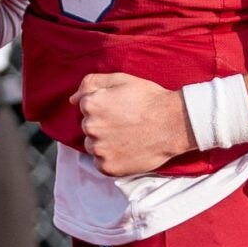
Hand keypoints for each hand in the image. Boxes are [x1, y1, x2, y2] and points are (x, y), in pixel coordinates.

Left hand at [74, 72, 191, 177]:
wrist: (175, 124)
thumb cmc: (150, 99)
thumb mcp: (121, 79)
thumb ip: (91, 83)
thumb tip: (72, 99)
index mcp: (90, 105)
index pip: (86, 107)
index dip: (105, 107)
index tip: (122, 110)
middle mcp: (90, 127)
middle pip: (89, 128)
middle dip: (103, 126)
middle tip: (127, 124)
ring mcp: (98, 149)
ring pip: (94, 146)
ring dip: (105, 143)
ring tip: (128, 137)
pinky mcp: (108, 167)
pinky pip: (101, 163)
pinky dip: (112, 159)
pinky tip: (128, 149)